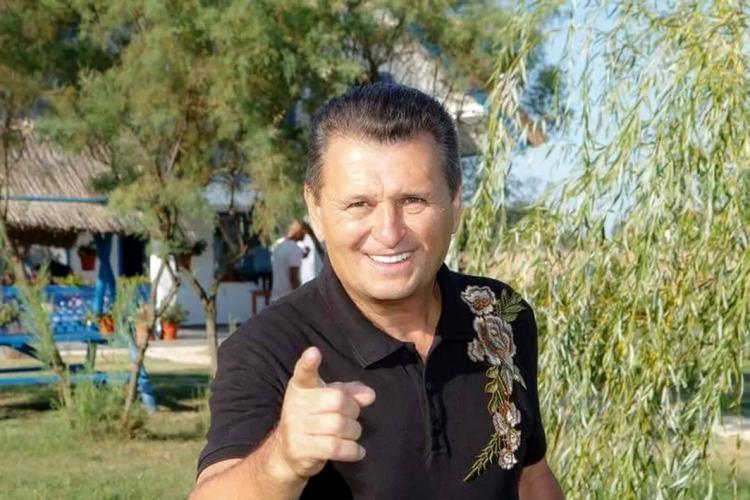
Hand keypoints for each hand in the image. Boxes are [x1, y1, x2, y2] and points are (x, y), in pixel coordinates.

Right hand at [268, 346, 375, 480]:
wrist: (287, 452)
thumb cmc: (314, 419)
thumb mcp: (329, 400)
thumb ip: (349, 392)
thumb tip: (369, 395)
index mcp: (302, 387)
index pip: (304, 372)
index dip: (308, 363)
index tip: (314, 353)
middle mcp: (296, 405)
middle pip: (337, 401)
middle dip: (353, 411)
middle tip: (352, 417)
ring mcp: (296, 427)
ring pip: (338, 425)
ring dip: (353, 431)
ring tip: (352, 434)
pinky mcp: (300, 449)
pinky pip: (334, 447)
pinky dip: (352, 450)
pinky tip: (358, 451)